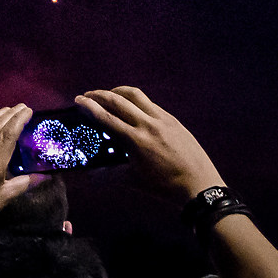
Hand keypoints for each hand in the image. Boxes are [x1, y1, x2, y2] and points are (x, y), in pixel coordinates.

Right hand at [76, 86, 222, 203]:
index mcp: (135, 140)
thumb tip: (90, 176)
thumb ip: (109, 175)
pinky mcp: (172, 119)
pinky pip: (150, 103)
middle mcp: (147, 124)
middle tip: (88, 95)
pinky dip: (136, 101)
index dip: (89, 107)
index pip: (106, 117)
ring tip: (108, 95)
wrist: (199, 185)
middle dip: (99, 95)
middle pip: (118, 100)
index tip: (78, 99)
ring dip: (118, 91)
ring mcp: (162, 118)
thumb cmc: (164, 186)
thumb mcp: (134, 181)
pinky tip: (132, 107)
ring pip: (136, 95)